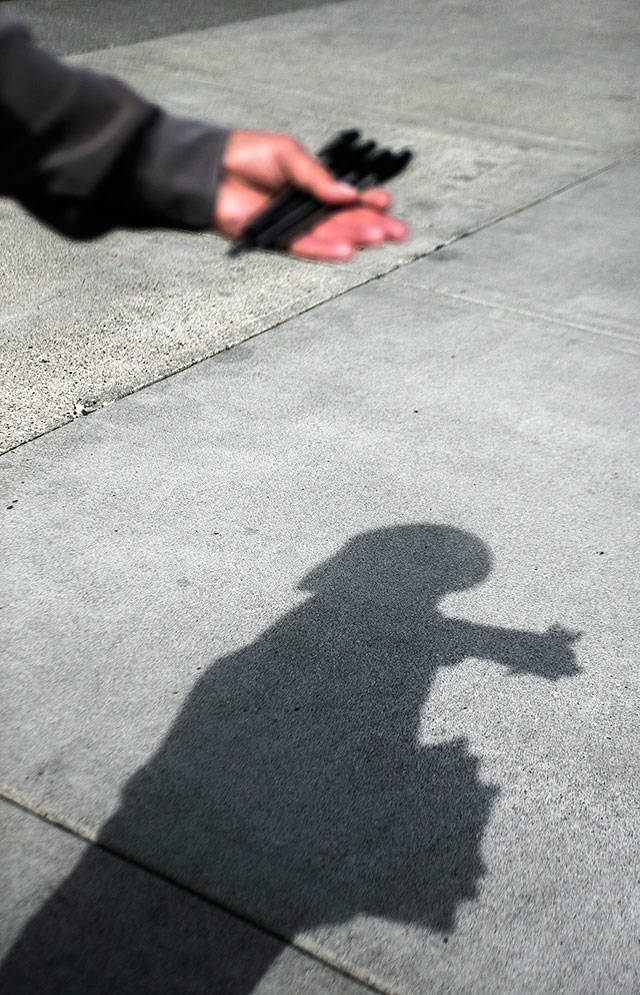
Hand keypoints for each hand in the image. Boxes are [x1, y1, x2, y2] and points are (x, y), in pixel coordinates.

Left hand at [212, 130, 408, 260]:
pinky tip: (348, 253)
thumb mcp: (288, 154)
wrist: (210, 169)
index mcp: (317, 187)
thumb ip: (316, 176)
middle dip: (375, 225)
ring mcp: (296, 227)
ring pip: (332, 236)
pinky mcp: (278, 241)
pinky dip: (326, 251)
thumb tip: (347, 194)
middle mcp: (310, 210)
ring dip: (357, 238)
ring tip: (379, 238)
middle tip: (399, 231)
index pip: (351, 197)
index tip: (386, 201)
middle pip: (348, 221)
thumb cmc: (247, 155)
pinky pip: (306, 248)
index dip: (371, 200)